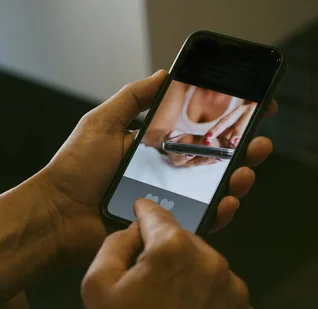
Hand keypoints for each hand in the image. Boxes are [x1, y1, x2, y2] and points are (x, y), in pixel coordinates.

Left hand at [38, 70, 276, 263]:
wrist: (58, 214)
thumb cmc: (75, 169)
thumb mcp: (102, 122)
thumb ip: (133, 98)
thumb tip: (164, 73)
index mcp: (155, 148)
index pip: (199, 133)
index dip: (226, 123)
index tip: (253, 110)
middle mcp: (168, 174)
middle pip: (215, 162)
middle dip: (242, 151)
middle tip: (260, 143)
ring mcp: (170, 201)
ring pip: (214, 191)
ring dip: (236, 180)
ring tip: (246, 171)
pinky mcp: (167, 227)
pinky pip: (201, 220)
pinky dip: (219, 212)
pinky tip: (228, 201)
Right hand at [82, 199, 257, 308]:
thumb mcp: (96, 285)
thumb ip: (114, 243)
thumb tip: (133, 231)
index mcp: (173, 249)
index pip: (157, 214)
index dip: (144, 212)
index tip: (142, 211)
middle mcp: (211, 262)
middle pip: (184, 242)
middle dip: (166, 255)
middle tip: (150, 284)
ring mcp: (234, 290)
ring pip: (206, 268)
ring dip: (190, 278)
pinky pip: (223, 295)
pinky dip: (208, 302)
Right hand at [164, 132, 223, 166]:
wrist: (172, 143)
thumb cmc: (171, 139)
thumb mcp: (169, 136)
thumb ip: (170, 135)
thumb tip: (172, 133)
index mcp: (176, 159)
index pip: (181, 159)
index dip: (186, 156)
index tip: (192, 153)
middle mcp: (185, 163)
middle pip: (196, 162)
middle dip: (207, 159)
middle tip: (216, 156)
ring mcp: (193, 163)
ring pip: (204, 162)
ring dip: (214, 160)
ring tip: (224, 156)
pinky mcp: (200, 160)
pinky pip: (208, 160)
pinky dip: (216, 158)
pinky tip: (224, 155)